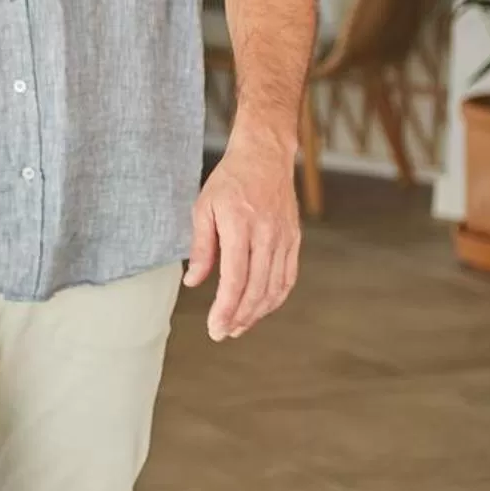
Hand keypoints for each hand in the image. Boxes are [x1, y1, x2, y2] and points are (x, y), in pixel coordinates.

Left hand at [185, 114, 301, 340]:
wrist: (264, 156)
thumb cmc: (229, 181)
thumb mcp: (204, 208)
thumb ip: (201, 248)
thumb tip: (195, 283)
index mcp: (240, 225)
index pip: (235, 278)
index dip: (226, 308)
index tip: (215, 328)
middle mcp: (267, 234)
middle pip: (256, 288)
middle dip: (240, 317)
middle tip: (223, 333)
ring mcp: (285, 238)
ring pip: (275, 287)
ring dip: (257, 313)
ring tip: (239, 326)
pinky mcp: (294, 240)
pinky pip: (288, 277)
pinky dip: (275, 298)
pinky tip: (260, 308)